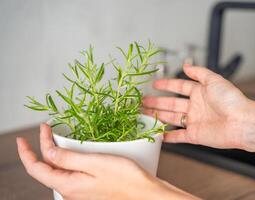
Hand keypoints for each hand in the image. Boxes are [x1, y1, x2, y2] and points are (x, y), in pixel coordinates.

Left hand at [17, 124, 199, 199]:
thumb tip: (46, 151)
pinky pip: (69, 173)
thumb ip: (67, 158)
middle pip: (45, 170)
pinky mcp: (88, 187)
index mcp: (68, 185)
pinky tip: (72, 152)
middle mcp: (70, 191)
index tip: (26, 136)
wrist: (144, 193)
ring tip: (54, 139)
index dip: (27, 152)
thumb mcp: (94, 163)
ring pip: (57, 172)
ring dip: (52, 155)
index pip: (36, 169)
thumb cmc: (125, 178)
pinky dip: (65, 160)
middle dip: (40, 150)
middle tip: (45, 131)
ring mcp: (79, 190)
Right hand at [143, 64, 254, 152]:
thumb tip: (187, 65)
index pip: (179, 87)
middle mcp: (195, 107)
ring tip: (143, 114)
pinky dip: (167, 136)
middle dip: (156, 102)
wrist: (242, 122)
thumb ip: (199, 72)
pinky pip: (178, 136)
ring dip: (157, 116)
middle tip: (143, 102)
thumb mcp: (214, 80)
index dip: (166, 85)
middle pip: (171, 104)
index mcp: (200, 93)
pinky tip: (157, 134)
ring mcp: (194, 121)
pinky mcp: (195, 135)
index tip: (154, 84)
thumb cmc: (232, 100)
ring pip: (171, 118)